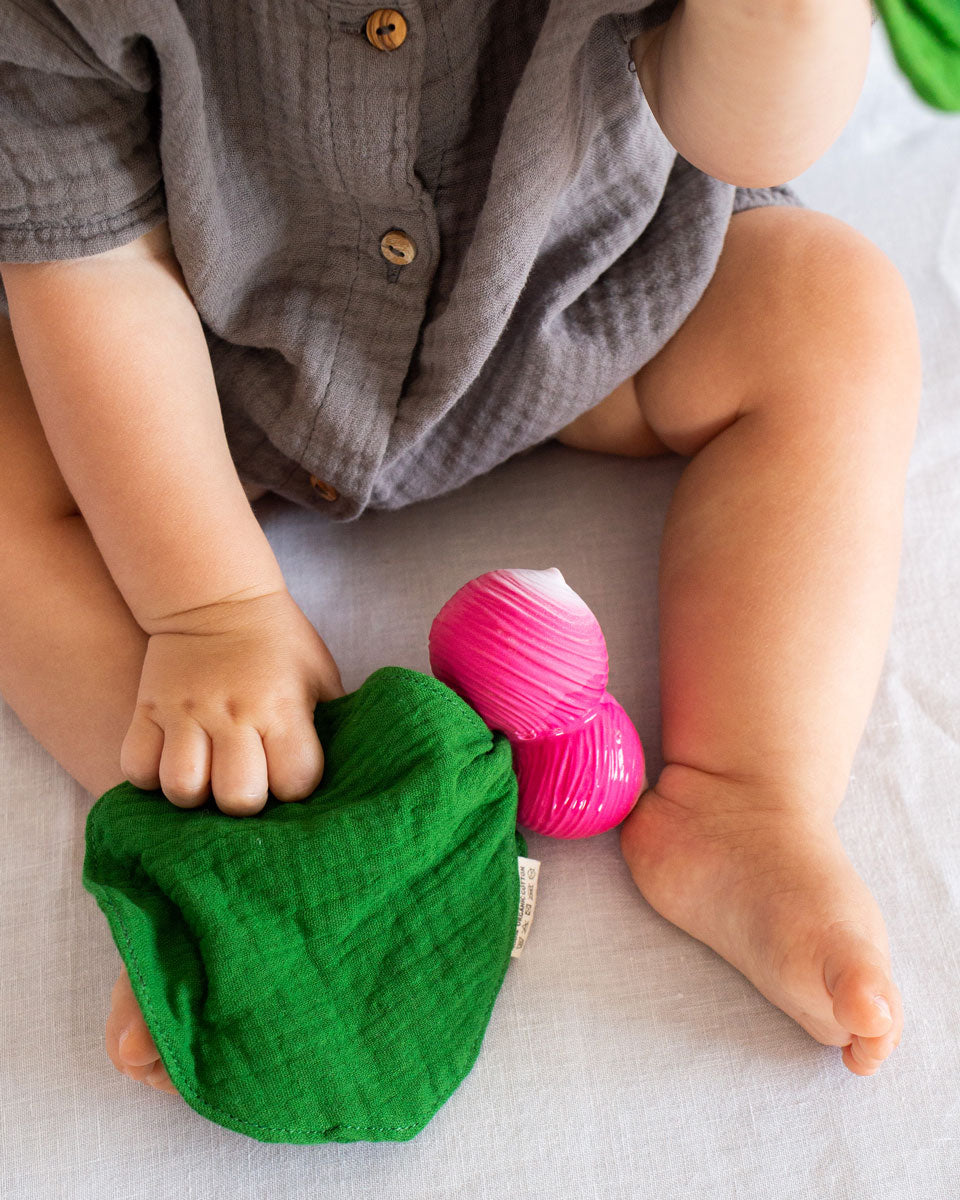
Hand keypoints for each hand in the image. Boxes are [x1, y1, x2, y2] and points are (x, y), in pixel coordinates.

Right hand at [120, 588, 344, 815]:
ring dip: (195, 794)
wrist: (216, 596)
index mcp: (281, 707)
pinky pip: (137, 768)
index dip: (296, 788)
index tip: (290, 774)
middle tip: (246, 782)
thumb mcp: (318, 673)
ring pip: (182, 788)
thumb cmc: (277, 641)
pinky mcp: (148, 710)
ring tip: (207, 777)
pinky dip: (151, 777)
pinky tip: (173, 764)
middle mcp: (233, 714)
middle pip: (237, 797)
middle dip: (244, 802)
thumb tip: (350, 765)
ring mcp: (186, 713)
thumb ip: (332, 721)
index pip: (295, 781)